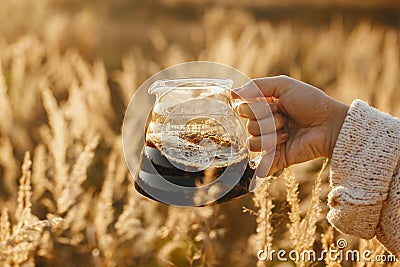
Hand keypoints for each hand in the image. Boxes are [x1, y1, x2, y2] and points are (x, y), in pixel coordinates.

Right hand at [233, 75, 348, 175]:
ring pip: (253, 143)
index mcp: (263, 107)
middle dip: (267, 120)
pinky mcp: (276, 158)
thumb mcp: (284, 85)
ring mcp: (270, 143)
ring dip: (272, 135)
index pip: (242, 109)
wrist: (330, 125)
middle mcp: (264, 125)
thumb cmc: (310, 102)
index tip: (274, 104)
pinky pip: (260, 163)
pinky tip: (279, 149)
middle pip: (248, 126)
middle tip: (285, 117)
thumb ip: (256, 86)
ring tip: (289, 132)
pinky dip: (265, 161)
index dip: (255, 107)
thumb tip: (232, 92)